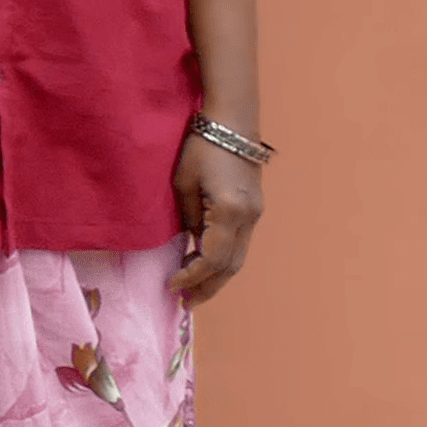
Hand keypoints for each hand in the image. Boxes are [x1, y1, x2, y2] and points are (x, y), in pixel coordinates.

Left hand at [170, 136, 262, 304]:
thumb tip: (188, 246)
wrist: (232, 123)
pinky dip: (223, 260)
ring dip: (217, 277)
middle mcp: (249, 218)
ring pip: (238, 258)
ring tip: (195, 292)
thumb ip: (188, 219)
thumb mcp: (182, 184)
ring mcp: (255, 214)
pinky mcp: (254, 209)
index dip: (191, 277)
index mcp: (230, 212)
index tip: (171, 287)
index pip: (212, 258)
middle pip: (230, 265)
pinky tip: (206, 266)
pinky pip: (239, 244)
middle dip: (208, 286)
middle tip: (186, 303)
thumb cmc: (201, 147)